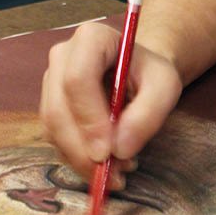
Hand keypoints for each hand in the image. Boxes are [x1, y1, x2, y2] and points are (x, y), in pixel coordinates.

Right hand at [39, 19, 183, 180]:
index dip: (89, 118)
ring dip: (82, 159)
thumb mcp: (166, 87)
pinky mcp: (49, 106)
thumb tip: (120, 149)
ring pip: (53, 129)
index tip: (108, 152)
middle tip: (114, 175)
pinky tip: (106, 167)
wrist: (139, 72)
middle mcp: (62, 57)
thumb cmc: (152, 74)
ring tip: (118, 172)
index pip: (77, 79)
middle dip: (83, 150)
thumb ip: (149, 114)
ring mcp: (51, 81)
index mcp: (91, 39)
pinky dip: (79, 159)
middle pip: (58, 109)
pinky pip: (55, 139)